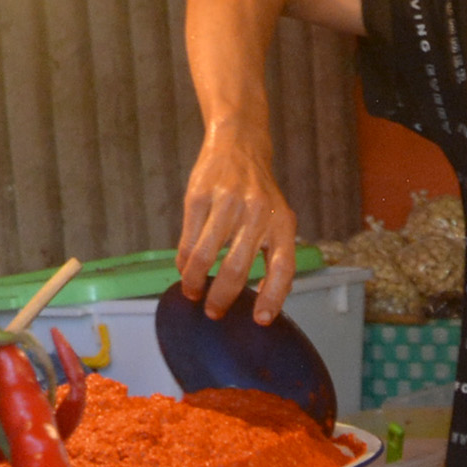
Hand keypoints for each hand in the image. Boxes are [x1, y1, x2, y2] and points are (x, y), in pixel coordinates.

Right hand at [176, 128, 299, 323]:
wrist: (239, 145)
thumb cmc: (258, 192)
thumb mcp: (277, 217)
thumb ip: (272, 251)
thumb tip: (262, 300)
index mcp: (282, 222)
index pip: (282, 267)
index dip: (272, 297)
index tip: (260, 320)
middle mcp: (257, 213)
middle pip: (236, 268)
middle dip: (222, 298)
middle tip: (213, 312)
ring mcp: (227, 204)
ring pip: (205, 257)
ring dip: (195, 282)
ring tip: (192, 292)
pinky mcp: (200, 196)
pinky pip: (188, 240)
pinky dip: (184, 261)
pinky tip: (184, 269)